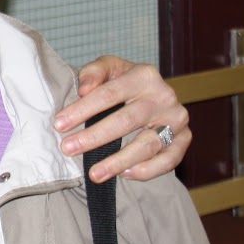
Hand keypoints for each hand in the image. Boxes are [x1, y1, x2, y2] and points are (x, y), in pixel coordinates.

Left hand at [54, 56, 189, 183]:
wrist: (152, 94)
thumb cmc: (123, 82)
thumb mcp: (108, 68)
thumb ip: (93, 73)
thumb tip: (84, 89)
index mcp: (144, 75)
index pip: (109, 93)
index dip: (83, 109)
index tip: (59, 124)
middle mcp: (164, 97)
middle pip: (126, 121)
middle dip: (94, 137)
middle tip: (68, 149)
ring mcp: (177, 119)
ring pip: (147, 145)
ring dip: (118, 161)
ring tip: (93, 173)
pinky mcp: (184, 139)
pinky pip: (168, 160)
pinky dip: (147, 170)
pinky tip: (124, 175)